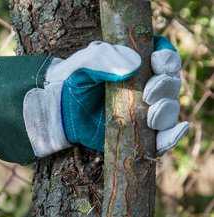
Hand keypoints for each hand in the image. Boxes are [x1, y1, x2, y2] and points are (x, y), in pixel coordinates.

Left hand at [24, 36, 187, 156]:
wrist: (61, 113)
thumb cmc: (74, 83)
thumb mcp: (84, 64)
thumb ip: (104, 58)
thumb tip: (135, 66)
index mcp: (138, 64)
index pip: (164, 58)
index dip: (167, 59)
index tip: (157, 63)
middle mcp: (146, 87)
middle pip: (171, 84)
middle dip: (165, 87)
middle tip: (148, 93)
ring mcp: (144, 112)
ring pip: (169, 110)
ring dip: (166, 111)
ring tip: (151, 115)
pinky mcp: (139, 135)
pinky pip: (162, 138)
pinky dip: (171, 137)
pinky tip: (174, 133)